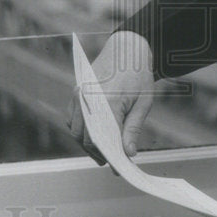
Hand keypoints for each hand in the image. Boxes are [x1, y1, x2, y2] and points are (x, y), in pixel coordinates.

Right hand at [67, 31, 153, 163]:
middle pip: (85, 137)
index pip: (101, 139)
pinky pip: (72, 118)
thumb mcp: (143, 102)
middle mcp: (86, 97)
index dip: (109, 156)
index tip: (117, 168)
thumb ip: (133, 128)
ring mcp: (78, 94)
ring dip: (86, 143)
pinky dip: (80, 130)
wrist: (127, 48)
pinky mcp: (76, 92)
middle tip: (109, 164)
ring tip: (102, 154)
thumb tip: (128, 153)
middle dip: (96, 153)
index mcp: (106, 100)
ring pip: (76, 129)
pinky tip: (93, 137)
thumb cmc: (138, 74)